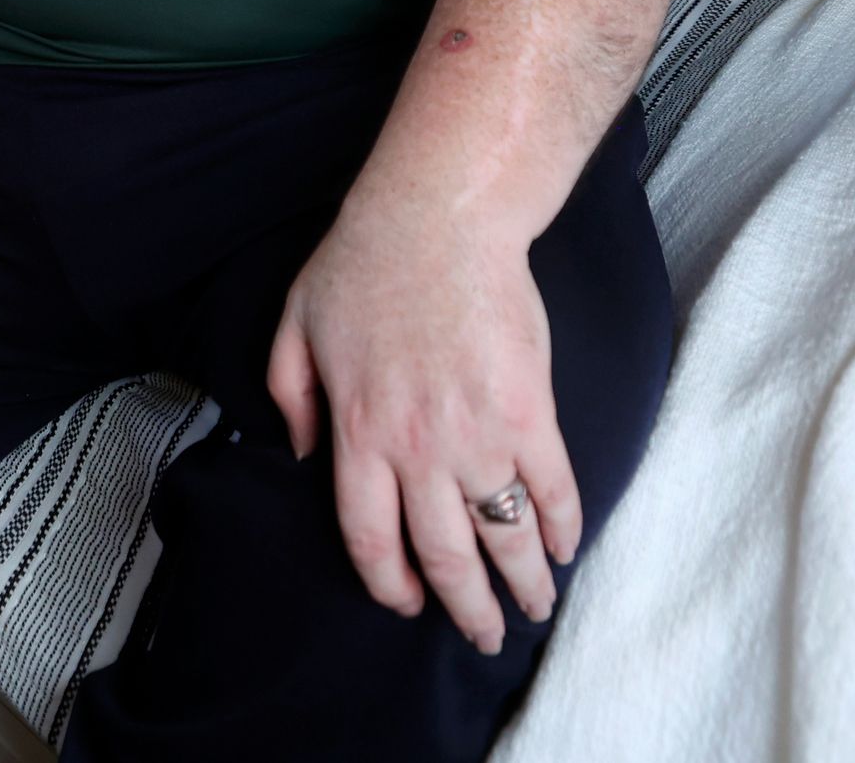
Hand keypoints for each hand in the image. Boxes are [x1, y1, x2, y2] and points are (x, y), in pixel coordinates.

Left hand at [265, 201, 579, 655]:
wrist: (440, 217)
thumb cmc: (364, 261)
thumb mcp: (293, 328)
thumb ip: (289, 399)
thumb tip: (297, 456)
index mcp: (358, 435)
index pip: (371, 540)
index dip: (391, 584)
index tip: (407, 602)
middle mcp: (417, 451)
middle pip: (445, 557)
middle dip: (467, 610)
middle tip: (483, 637)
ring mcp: (479, 435)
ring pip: (504, 537)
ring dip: (523, 584)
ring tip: (534, 609)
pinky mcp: (532, 411)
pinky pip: (551, 488)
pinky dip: (562, 526)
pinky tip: (564, 547)